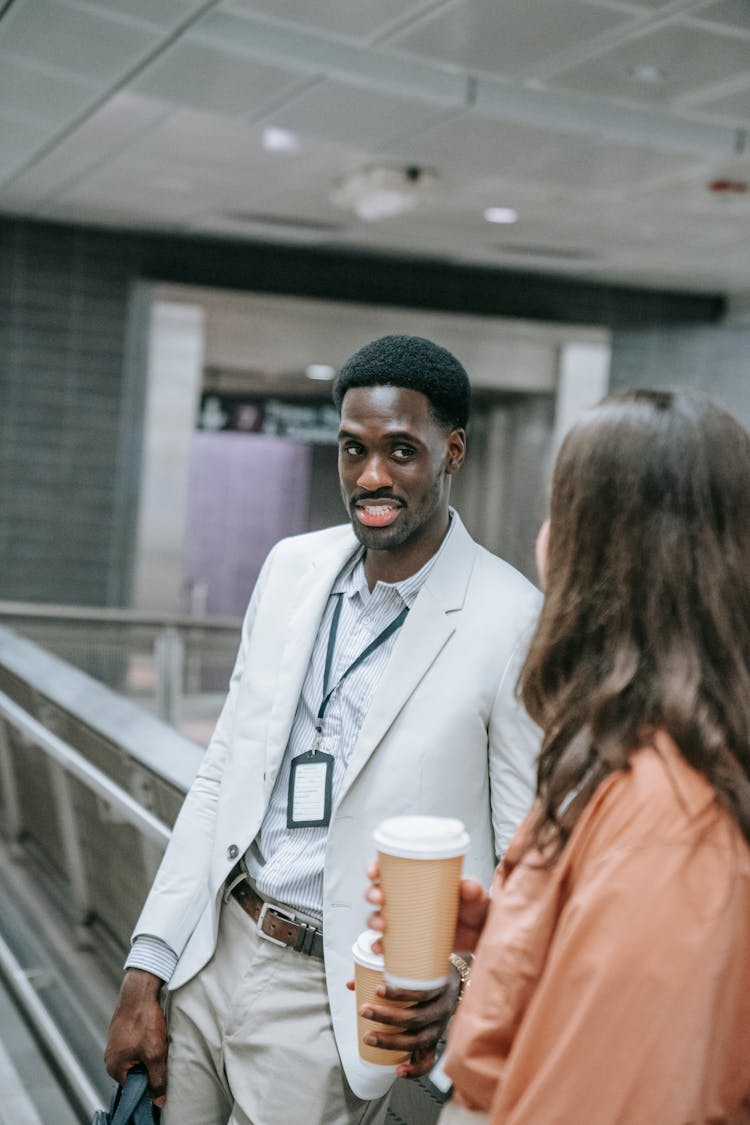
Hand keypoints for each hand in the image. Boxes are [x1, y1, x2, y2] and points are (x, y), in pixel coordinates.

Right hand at [104, 969, 167, 1107]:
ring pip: (137, 1058)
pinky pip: (136, 1045)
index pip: (133, 1088)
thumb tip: (158, 1101)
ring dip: (149, 1053)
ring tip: (155, 1040)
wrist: (139, 991)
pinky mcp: (121, 1033)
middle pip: (135, 1073)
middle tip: (158, 1053)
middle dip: (149, 1066)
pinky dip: (146, 1042)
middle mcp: (110, 1058)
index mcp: (115, 1068)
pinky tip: (152, 1032)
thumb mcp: (155, 1054)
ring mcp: (115, 1044)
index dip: (149, 1083)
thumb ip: (157, 1079)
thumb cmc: (144, 1021)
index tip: (159, 1072)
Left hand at [347, 972, 459, 1078]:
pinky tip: (398, 1070)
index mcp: (439, 988)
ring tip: (368, 1038)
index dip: (400, 992)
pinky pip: (428, 1061)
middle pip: (415, 1018)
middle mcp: (441, 1010)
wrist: (458, 983)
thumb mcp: (417, 966)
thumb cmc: (431, 974)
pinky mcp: (435, 1042)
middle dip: (386, 1016)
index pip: (422, 991)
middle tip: (364, 1011)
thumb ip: (386, 966)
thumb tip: (351, 983)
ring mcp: (438, 1028)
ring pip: (418, 1040)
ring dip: (391, 1041)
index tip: (378, 989)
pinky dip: (414, 1069)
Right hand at [365, 862, 489, 954]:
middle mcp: (407, 898)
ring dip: (373, 920)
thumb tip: (468, 886)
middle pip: (378, 891)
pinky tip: (380, 949)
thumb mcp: (475, 895)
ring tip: (382, 925)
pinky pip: (387, 944)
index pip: (389, 868)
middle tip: (380, 899)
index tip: (373, 872)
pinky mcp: (409, 941)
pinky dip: (379, 946)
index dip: (375, 867)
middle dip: (371, 893)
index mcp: (417, 879)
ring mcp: (406, 920)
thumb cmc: (475, 907)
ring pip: (378, 916)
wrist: (481, 935)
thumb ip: (472, 889)